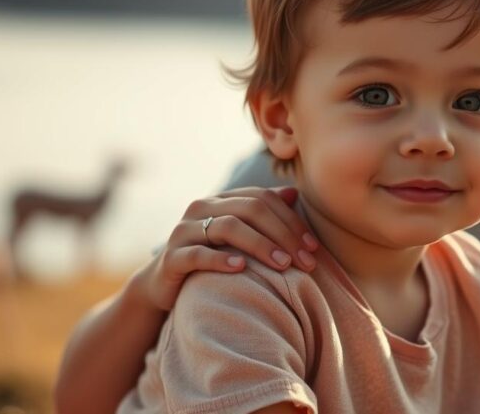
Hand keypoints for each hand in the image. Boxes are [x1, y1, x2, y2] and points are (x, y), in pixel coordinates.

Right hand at [132, 187, 318, 310]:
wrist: (165, 285)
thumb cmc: (211, 258)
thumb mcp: (238, 237)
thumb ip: (262, 214)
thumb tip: (293, 194)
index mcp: (222, 200)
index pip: (264, 199)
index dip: (292, 221)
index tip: (314, 247)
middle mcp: (202, 208)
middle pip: (251, 210)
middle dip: (283, 234)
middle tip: (306, 260)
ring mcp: (184, 231)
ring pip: (228, 227)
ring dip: (261, 245)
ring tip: (283, 265)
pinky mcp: (171, 257)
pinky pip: (198, 254)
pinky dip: (221, 260)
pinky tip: (242, 268)